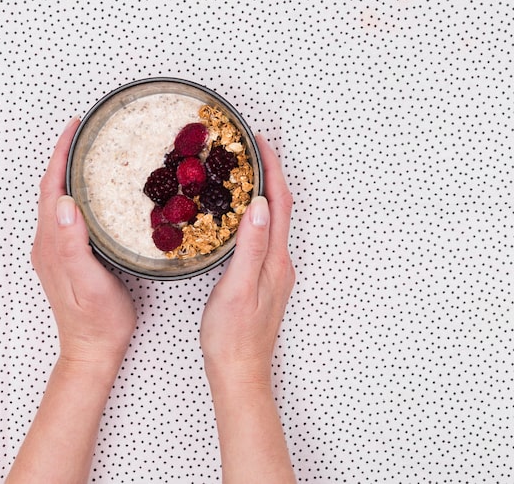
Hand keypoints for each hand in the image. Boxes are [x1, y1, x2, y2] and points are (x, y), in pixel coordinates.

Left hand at [31, 117, 136, 368]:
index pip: (52, 188)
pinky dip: (79, 195)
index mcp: (52, 244)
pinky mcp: (70, 258)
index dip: (60, 155)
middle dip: (65, 158)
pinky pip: (70, 217)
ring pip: (61, 202)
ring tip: (91, 156)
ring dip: (71, 175)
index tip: (75, 128)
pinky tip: (96, 195)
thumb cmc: (99, 320)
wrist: (94, 349)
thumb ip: (73, 245)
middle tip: (87, 134)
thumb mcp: (90, 282)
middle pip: (53, 190)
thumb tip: (65, 203)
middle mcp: (50, 244)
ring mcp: (58, 251)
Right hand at [200, 134, 294, 388]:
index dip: (273, 170)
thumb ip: (250, 247)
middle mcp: (280, 263)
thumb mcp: (237, 289)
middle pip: (281, 208)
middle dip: (270, 174)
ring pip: (273, 221)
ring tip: (245, 170)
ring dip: (264, 192)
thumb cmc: (233, 337)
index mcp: (276, 260)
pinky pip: (263, 236)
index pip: (280, 204)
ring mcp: (273, 272)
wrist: (240, 372)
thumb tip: (261, 206)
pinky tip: (240, 213)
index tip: (260, 142)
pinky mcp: (263, 280)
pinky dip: (255, 214)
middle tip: (251, 148)